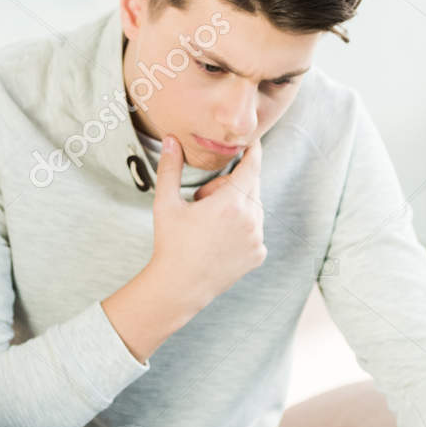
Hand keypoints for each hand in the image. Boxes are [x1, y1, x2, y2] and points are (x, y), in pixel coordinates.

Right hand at [148, 136, 266, 311]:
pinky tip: (220, 239)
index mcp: (231, 202)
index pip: (252, 165)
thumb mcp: (166, 203)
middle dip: (231, 184)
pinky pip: (255, 229)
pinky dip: (243, 228)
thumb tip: (170, 139)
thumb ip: (170, 168)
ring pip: (254, 207)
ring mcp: (257, 238)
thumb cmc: (170, 243)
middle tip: (203, 201)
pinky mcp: (259, 253)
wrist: (179, 286)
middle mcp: (251, 219)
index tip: (253, 140)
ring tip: (210, 223)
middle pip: (251, 184)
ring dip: (238, 206)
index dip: (253, 150)